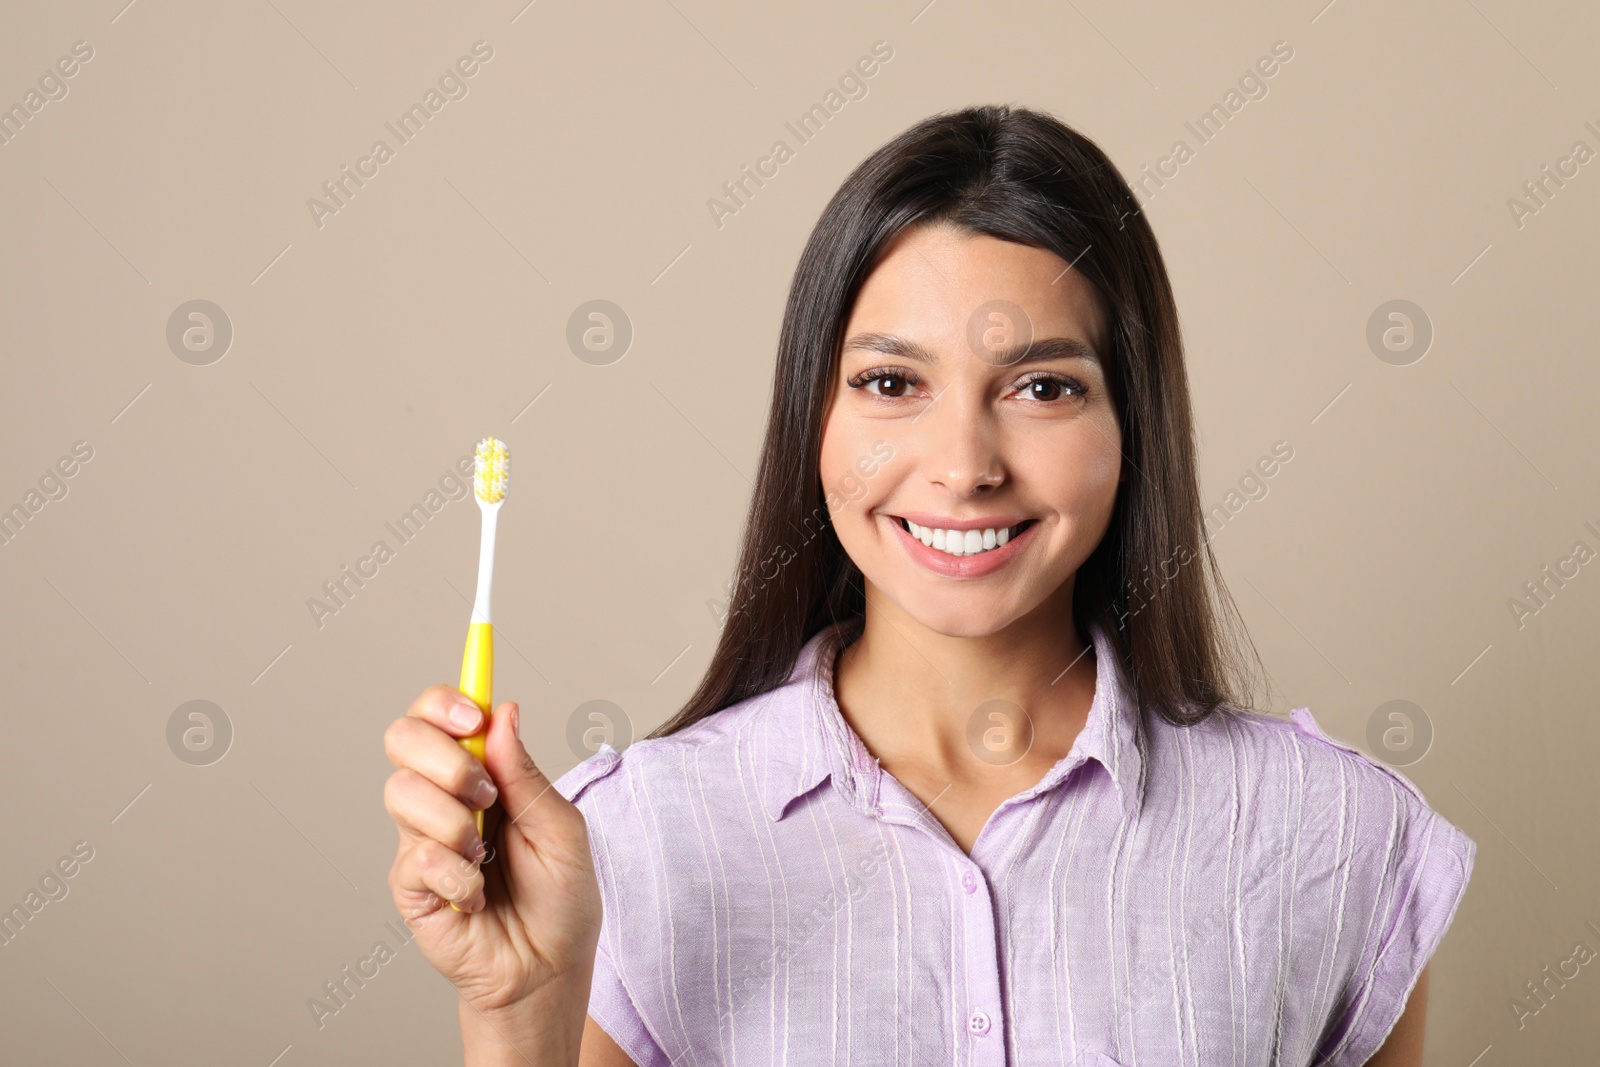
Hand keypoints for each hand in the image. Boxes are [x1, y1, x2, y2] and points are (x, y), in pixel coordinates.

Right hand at [384, 686, 601, 1029]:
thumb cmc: (560, 899)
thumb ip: (527, 774)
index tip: (472, 714)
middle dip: (447, 758)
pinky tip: (475, 894)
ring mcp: (421, 839)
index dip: (444, 701)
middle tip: (486, 793)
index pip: (439, 715)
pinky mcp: (410, 884)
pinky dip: (456, 875)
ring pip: (402, 793)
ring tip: (485, 855)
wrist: (549, 968)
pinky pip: (415, 856)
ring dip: (455, 822)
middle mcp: (443, 797)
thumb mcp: (562, 828)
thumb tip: (504, 712)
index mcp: (482, 772)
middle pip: (403, 737)